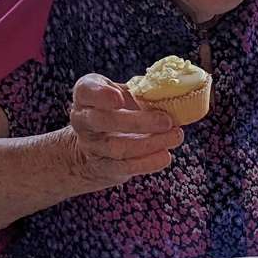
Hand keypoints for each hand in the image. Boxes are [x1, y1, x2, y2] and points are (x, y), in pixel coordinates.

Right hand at [64, 73, 183, 190]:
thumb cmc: (114, 111)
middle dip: (137, 122)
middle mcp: (83, 121)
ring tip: (175, 136)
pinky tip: (165, 155)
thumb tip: (169, 95)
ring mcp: (91, 146)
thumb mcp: (119, 93)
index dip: (101, 95)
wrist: (95, 145)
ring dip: (149, 143)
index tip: (119, 97)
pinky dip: (147, 162)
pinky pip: (125, 166)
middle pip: (103, 121)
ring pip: (116, 147)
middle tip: (166, 121)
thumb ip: (137, 92)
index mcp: (86, 96)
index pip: (86, 91)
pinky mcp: (103, 167)